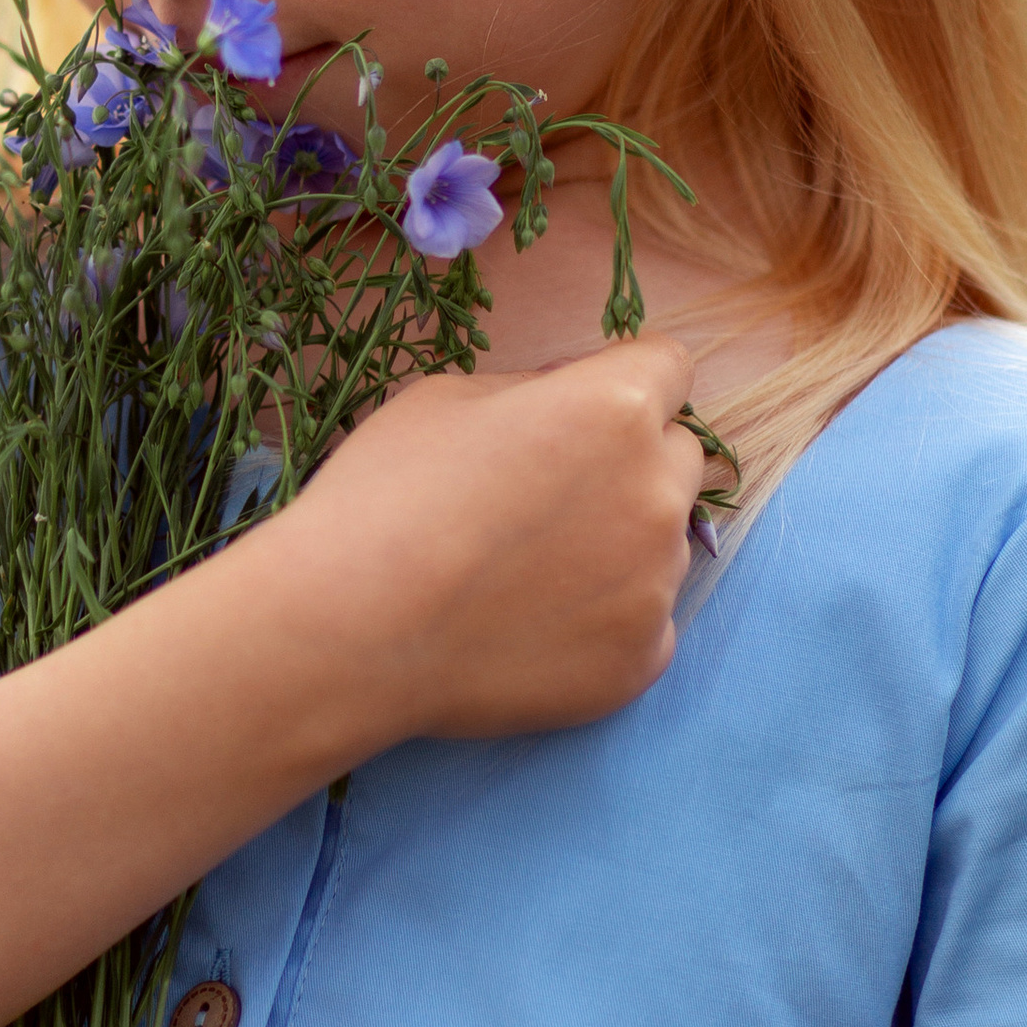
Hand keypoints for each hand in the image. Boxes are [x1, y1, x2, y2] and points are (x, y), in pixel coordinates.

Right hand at [258, 334, 705, 743]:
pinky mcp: (643, 660)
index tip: (582, 409)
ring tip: (526, 574)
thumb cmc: (384, 496)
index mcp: (616, 409)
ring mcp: (657, 584)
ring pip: (662, 544)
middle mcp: (657, 491)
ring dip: (618, 544)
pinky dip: (603, 621)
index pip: (669, 367)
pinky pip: (644, 623)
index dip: (623, 381)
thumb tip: (568, 400)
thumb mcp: (446, 399)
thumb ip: (534, 390)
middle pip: (677, 456)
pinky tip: (531, 628)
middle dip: (631, 461)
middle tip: (549, 496)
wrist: (348, 630)